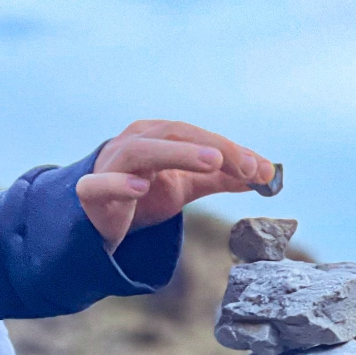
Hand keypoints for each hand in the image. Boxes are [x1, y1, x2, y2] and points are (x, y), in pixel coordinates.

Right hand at [75, 120, 275, 252]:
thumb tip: (264, 175)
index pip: (197, 136)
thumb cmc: (140, 195)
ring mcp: (110, 165)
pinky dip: (119, 182)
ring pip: (141, 152)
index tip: (262, 170)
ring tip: (210, 164)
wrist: (98, 219)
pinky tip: (140, 187)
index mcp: (157, 136)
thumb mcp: (185, 186)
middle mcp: (133, 142)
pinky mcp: (91, 192)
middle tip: (243, 164)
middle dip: (211, 148)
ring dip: (178, 155)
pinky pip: (101, 184)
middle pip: (174, 135)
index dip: (231, 150)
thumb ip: (220, 178)